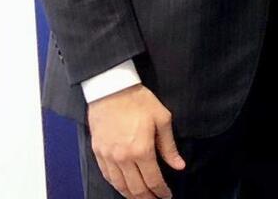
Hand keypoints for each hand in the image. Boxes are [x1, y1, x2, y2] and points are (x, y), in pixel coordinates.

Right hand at [86, 84, 184, 198]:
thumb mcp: (162, 120)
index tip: (167, 196)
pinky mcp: (98, 153)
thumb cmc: (140, 102)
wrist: (111, 90)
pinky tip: (124, 187)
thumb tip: (179, 166)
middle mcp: (123, 158)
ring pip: (119, 185)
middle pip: (135, 188)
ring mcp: (108, 157)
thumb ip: (169, 147)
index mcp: (142, 150)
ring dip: (131, 195)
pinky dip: (117, 185)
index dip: (161, 191)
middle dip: (147, 198)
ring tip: (141, 198)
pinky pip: (107, 176)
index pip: (153, 180)